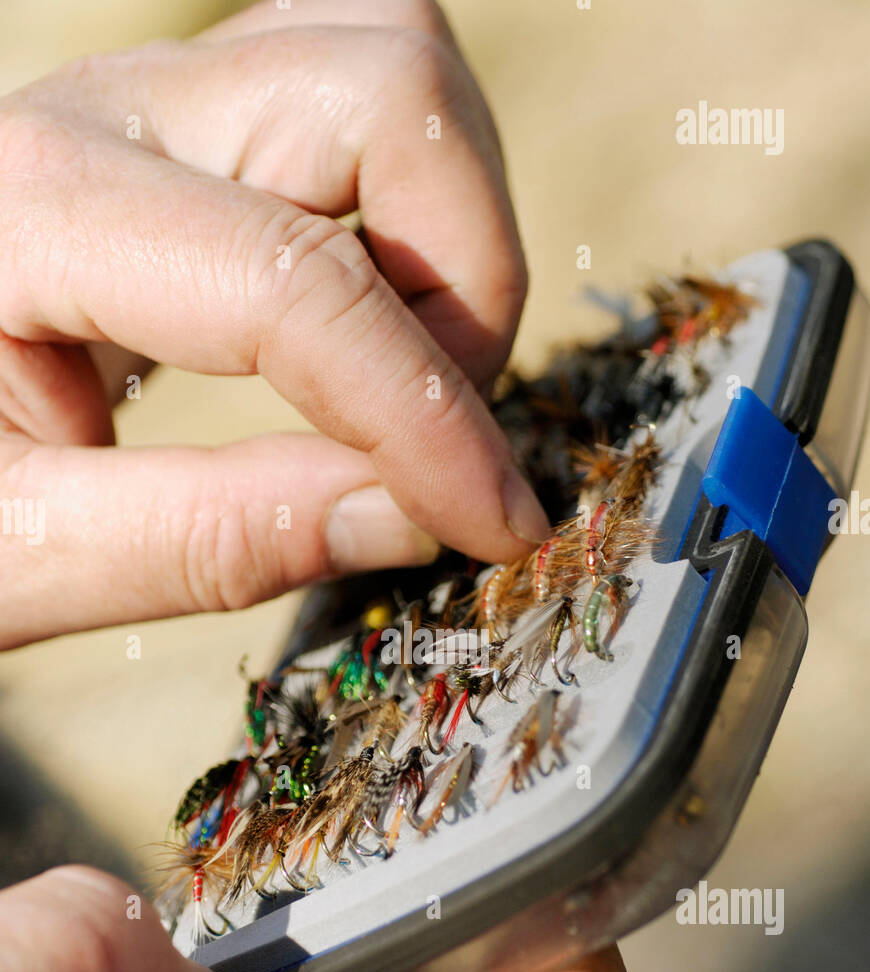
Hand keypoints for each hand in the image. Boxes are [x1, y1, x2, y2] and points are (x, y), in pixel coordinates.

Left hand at [0, 0, 549, 649]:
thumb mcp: (14, 548)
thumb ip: (202, 542)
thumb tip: (405, 518)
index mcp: (27, 212)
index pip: (293, 285)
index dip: (428, 418)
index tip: (497, 523)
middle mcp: (104, 113)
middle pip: (383, 91)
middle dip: (465, 283)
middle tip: (436, 429)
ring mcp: (156, 95)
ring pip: (389, 58)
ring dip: (452, 225)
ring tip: (410, 370)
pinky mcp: (194, 115)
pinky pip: (358, 85)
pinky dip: (416, 197)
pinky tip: (375, 309)